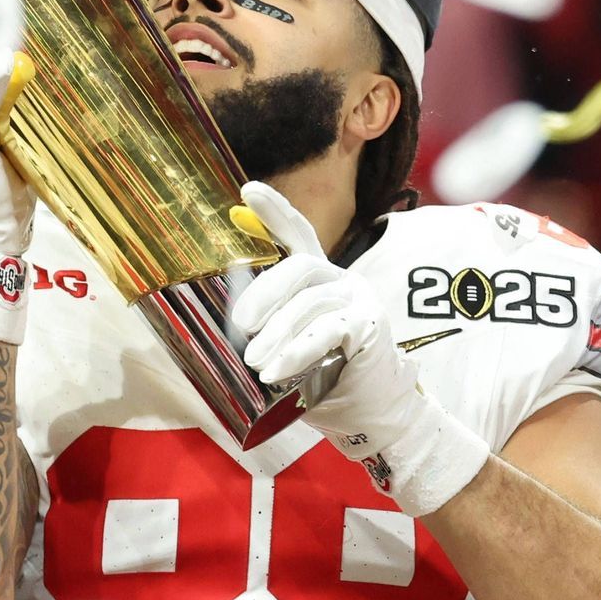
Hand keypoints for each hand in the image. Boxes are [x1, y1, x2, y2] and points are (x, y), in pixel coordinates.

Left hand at [231, 181, 414, 456]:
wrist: (370, 410)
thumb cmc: (323, 375)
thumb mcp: (288, 343)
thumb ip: (267, 324)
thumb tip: (230, 318)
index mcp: (317, 277)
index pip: (297, 233)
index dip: (273, 210)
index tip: (247, 189)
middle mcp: (340, 279)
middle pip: (300, 266)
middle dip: (264, 291)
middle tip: (241, 323)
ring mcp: (358, 299)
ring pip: (310, 303)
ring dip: (277, 334)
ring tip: (255, 362)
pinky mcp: (370, 325)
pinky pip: (327, 331)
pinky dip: (297, 352)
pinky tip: (276, 372)